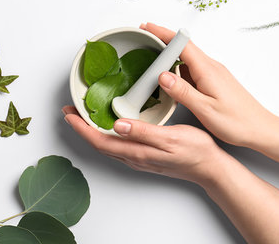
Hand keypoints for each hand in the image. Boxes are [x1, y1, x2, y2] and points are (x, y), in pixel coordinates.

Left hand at [63, 106, 223, 184]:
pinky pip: (117, 145)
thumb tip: (118, 126)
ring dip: (92, 131)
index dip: (81, 128)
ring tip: (84, 116)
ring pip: (107, 145)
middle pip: (99, 144)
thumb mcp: (169, 137)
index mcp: (136, 152)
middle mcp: (133, 157)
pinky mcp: (144, 155)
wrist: (210, 167)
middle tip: (70, 111)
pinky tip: (109, 126)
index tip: (69, 114)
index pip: (100, 141)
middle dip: (81, 128)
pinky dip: (106, 134)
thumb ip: (142, 132)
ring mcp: (138, 158)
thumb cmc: (194, 151)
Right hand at [141, 23, 276, 146]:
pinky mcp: (214, 81)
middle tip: (143, 39)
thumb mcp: (205, 109)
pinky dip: (177, 67)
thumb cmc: (237, 122)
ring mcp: (213, 73)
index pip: (181, 43)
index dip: (162, 33)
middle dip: (161, 39)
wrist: (260, 129)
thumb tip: (162, 75)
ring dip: (169, 54)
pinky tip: (169, 77)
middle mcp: (211, 67)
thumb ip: (182, 91)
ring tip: (150, 57)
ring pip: (186, 57)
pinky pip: (192, 68)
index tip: (146, 27)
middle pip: (183, 46)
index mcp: (207, 70)